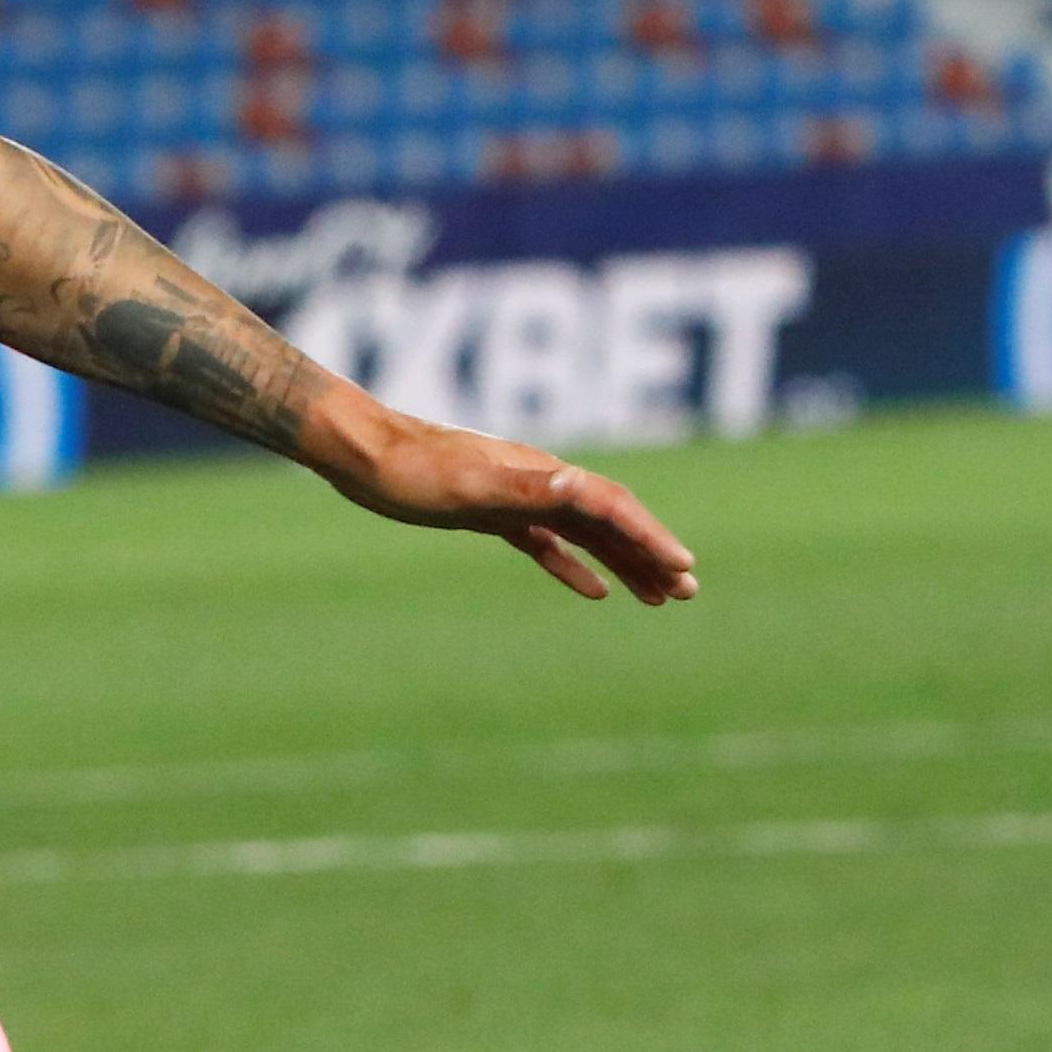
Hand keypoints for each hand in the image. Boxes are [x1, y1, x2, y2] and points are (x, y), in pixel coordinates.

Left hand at [338, 412, 700, 604]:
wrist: (362, 454)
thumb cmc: (412, 471)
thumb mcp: (470, 485)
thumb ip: (527, 487)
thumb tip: (581, 485)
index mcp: (542, 475)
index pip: (612, 507)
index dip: (649, 537)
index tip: (683, 568)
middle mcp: (539, 483)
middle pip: (611, 521)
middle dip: (651, 555)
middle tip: (689, 593)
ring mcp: (517, 497)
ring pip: (586, 535)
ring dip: (625, 563)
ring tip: (660, 597)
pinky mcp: (493, 514)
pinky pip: (549, 544)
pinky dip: (576, 566)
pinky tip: (596, 591)